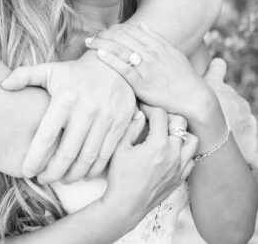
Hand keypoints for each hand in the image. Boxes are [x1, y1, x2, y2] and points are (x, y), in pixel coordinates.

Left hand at [1, 50, 135, 182]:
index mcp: (65, 98)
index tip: (27, 171)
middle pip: (67, 153)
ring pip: (87, 159)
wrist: (114, 65)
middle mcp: (87, 109)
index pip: (47, 135)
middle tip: (43, 179)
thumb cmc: (75, 72)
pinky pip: (106, 156)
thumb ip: (25, 75)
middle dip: (52, 173)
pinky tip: (82, 173)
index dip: (35, 158)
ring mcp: (106, 118)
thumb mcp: (50, 69)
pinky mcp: (121, 125)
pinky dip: (93, 170)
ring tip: (61, 179)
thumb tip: (3, 85)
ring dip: (72, 175)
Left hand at [85, 23, 217, 122]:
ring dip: (102, 43)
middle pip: (122, 37)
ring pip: (120, 50)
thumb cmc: (183, 76)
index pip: (129, 30)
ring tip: (88, 42)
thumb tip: (140, 25)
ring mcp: (147, 68)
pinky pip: (124, 69)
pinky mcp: (143, 84)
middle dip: (104, 35)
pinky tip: (99, 54)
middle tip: (91, 36)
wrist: (195, 99)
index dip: (113, 28)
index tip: (103, 31)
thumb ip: (156, 38)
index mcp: (156, 44)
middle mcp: (151, 53)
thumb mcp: (172, 52)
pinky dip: (111, 60)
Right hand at [102, 105, 197, 226]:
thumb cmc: (120, 176)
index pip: (160, 115)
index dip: (149, 108)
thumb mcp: (120, 148)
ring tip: (166, 134)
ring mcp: (180, 167)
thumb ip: (132, 127)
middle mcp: (173, 154)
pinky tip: (170, 152)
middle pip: (180, 122)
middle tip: (155, 119)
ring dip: (180, 133)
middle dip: (167, 116)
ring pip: (192, 140)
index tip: (142, 110)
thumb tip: (140, 114)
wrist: (126, 205)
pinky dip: (183, 151)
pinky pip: (191, 159)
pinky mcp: (181, 178)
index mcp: (157, 144)